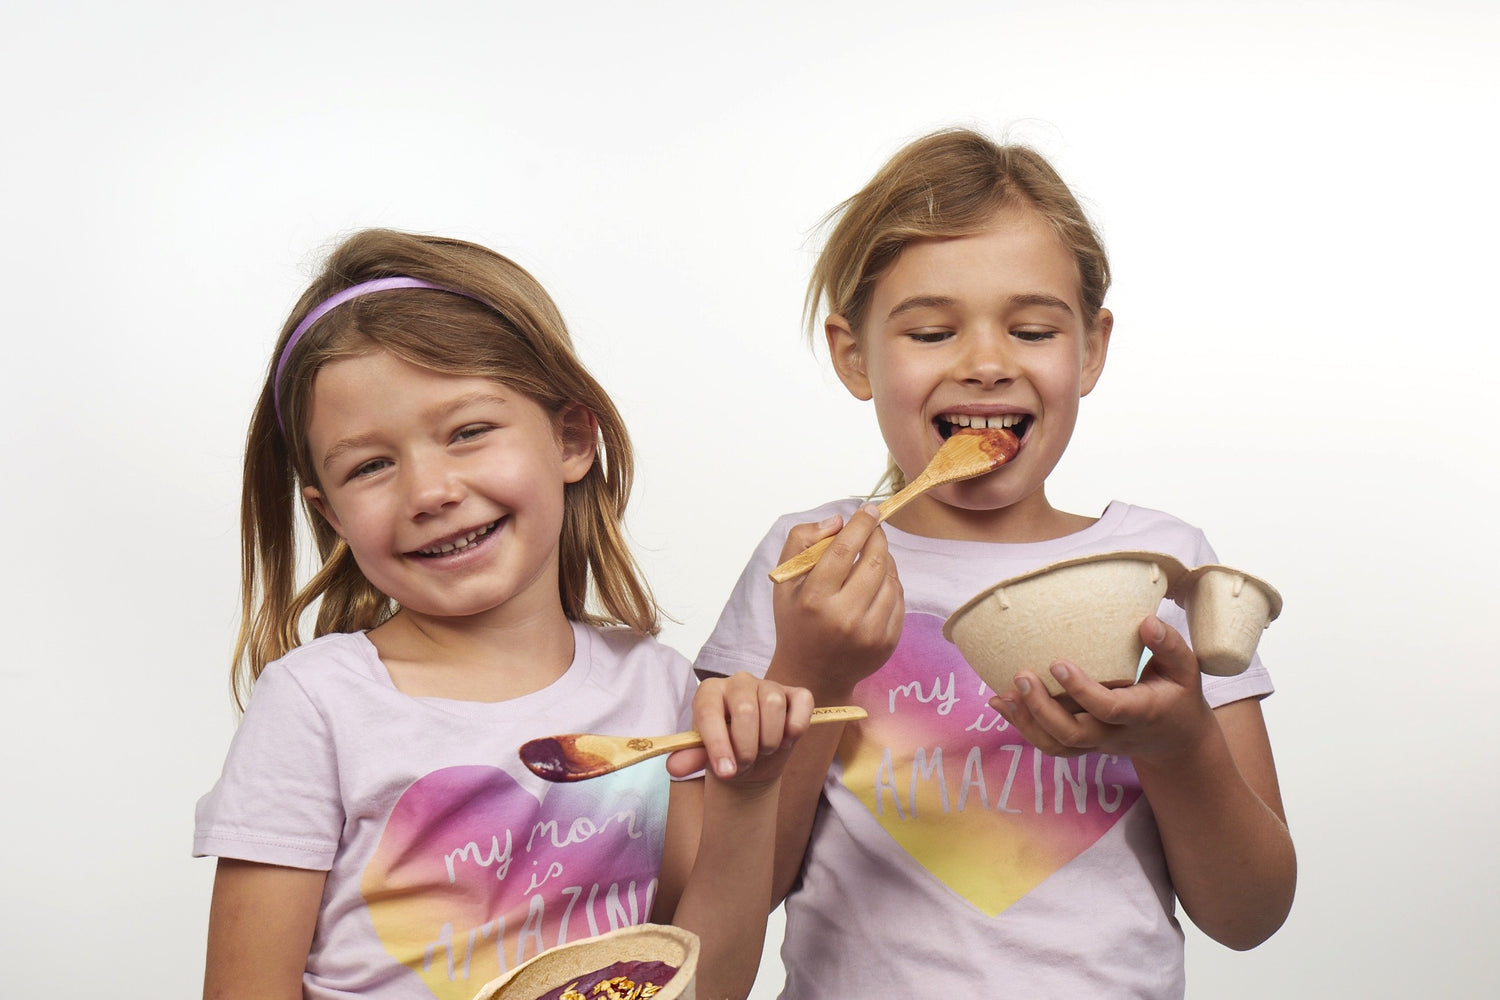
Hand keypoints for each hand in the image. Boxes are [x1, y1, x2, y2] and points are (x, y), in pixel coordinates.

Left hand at [667, 672, 814, 784]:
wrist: (751, 755)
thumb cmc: (725, 750)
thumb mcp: (705, 756)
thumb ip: (691, 758)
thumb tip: (673, 767)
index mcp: (709, 692)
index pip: (710, 713)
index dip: (718, 745)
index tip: (726, 772)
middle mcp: (738, 681)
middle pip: (745, 710)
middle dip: (746, 748)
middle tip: (744, 764)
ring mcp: (768, 684)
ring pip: (773, 705)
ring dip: (769, 740)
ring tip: (763, 751)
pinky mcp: (795, 692)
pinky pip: (801, 702)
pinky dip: (796, 726)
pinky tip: (786, 739)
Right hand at [769, 504, 903, 698]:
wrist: (812, 674)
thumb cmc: (796, 620)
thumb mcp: (785, 580)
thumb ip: (802, 540)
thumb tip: (838, 521)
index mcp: (814, 599)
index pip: (844, 550)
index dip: (861, 524)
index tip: (870, 509)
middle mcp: (844, 617)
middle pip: (874, 561)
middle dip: (877, 538)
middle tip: (874, 528)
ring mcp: (869, 633)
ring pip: (890, 578)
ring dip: (885, 559)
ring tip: (871, 557)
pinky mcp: (887, 642)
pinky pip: (899, 599)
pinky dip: (891, 583)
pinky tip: (876, 582)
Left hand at [990, 615, 1216, 762]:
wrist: (1175, 740)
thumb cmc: (1177, 696)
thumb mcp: (1185, 671)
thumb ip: (1170, 646)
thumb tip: (1145, 621)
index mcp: (1140, 713)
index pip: (1108, 709)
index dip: (1081, 690)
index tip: (1057, 664)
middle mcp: (1114, 734)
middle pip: (1072, 734)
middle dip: (1042, 710)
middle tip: (1021, 676)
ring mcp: (1096, 743)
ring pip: (1056, 746)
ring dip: (1026, 723)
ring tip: (1002, 694)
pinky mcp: (1083, 744)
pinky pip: (1049, 744)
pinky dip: (1022, 726)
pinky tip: (1000, 703)